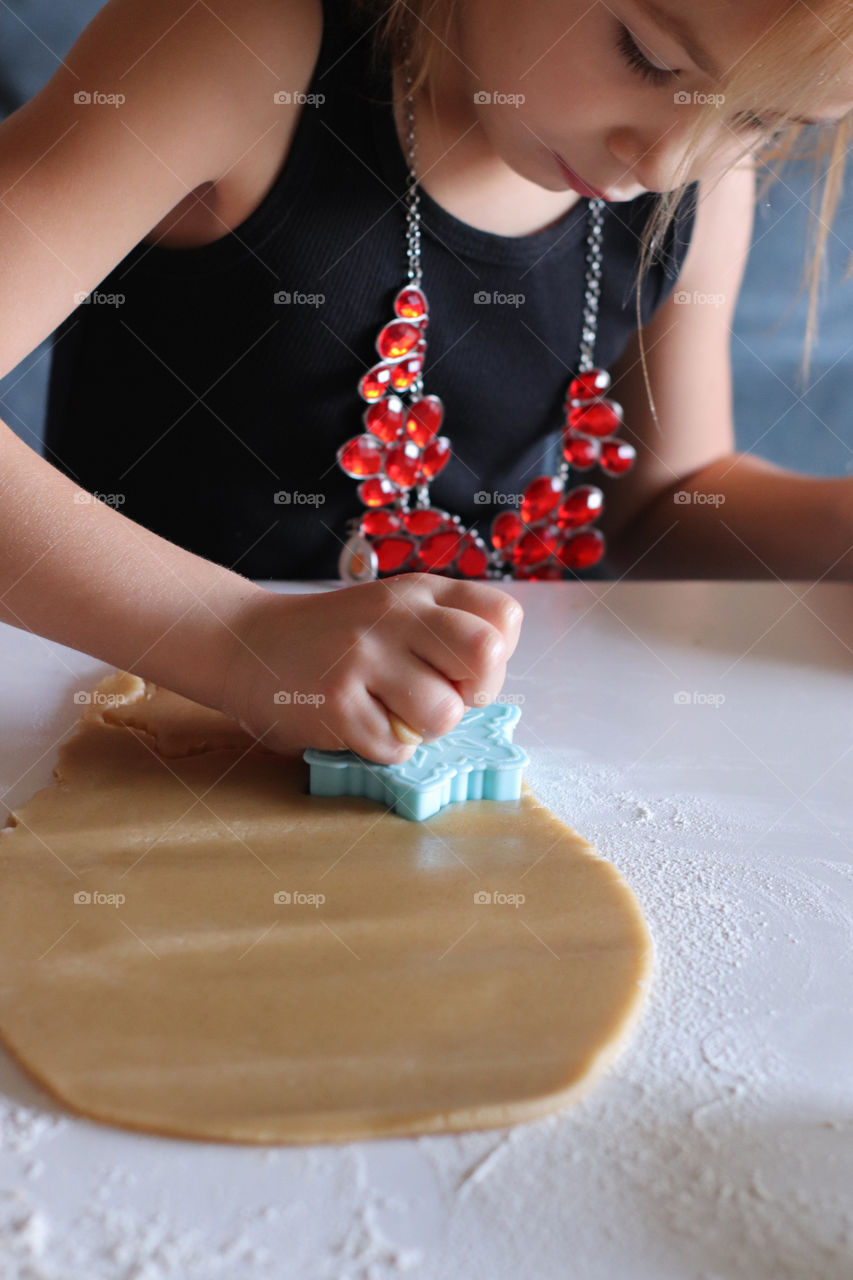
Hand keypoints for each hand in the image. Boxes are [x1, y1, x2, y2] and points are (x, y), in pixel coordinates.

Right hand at [221, 574, 523, 762]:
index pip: (503, 618)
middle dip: (476, 693)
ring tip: (393, 715)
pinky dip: (384, 750)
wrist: (247, 644)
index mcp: (421, 591)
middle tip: (443, 697)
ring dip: (425, 730)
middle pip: (486, 655)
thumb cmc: (337, 639)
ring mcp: (363, 656)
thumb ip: (445, 632)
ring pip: (443, 713)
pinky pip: (394, 748)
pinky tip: (359, 726)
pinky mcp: (335, 702)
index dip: (496, 658)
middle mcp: (396, 614)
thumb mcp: (396, 612)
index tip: (461, 670)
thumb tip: (489, 684)